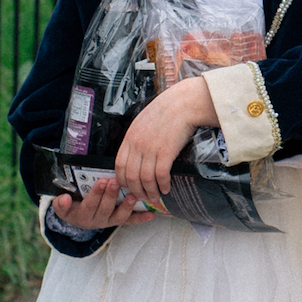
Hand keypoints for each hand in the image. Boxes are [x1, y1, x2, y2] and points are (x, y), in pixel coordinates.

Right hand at [51, 178, 159, 231]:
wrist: (77, 217)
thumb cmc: (72, 206)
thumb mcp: (62, 205)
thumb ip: (61, 203)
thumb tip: (64, 199)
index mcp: (82, 216)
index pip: (89, 205)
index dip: (96, 194)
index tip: (101, 182)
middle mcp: (97, 221)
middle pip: (105, 209)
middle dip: (110, 195)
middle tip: (115, 182)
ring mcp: (109, 221)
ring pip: (119, 216)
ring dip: (127, 206)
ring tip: (133, 196)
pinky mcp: (119, 221)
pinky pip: (130, 221)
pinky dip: (141, 218)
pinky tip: (151, 214)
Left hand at [112, 77, 218, 204]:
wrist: (182, 104)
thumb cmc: (166, 110)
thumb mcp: (143, 122)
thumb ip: (137, 137)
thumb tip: (137, 153)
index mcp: (130, 137)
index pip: (119, 165)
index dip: (122, 179)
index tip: (128, 186)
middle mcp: (138, 145)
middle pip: (130, 176)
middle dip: (136, 190)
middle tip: (142, 197)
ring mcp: (151, 149)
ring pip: (145, 179)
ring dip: (150, 191)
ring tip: (155, 196)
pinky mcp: (166, 152)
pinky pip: (160, 175)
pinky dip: (162, 185)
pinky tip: (166, 188)